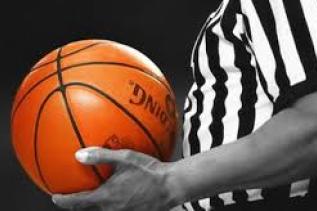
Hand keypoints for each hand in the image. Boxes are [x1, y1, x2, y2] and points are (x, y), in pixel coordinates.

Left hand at [52, 147, 179, 210]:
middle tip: (71, 198)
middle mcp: (112, 208)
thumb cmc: (150, 171)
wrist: (171, 186)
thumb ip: (101, 156)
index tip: (55, 197)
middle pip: (88, 210)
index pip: (78, 202)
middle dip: (77, 205)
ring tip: (91, 196)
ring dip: (94, 205)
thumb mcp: (125, 159)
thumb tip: (79, 154)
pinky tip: (116, 195)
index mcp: (107, 197)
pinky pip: (116, 210)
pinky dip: (109, 204)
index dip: (64, 201)